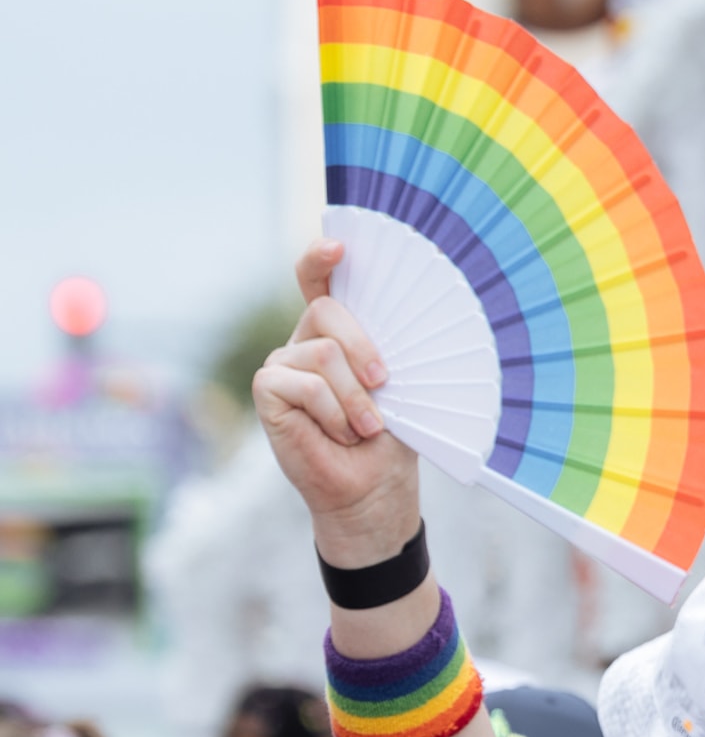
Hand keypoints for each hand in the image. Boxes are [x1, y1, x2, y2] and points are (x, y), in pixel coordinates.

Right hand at [252, 242, 421, 566]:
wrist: (372, 488)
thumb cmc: (390, 436)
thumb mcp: (399, 386)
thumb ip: (386, 349)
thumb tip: (405, 320)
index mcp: (337, 332)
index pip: (318, 280)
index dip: (321, 259)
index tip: (340, 248)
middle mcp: (304, 339)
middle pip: (328, 311)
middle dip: (364, 347)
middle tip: (384, 385)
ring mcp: (282, 362)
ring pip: (322, 353)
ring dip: (355, 398)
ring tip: (365, 427)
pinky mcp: (267, 389)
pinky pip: (304, 384)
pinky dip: (332, 413)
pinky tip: (338, 434)